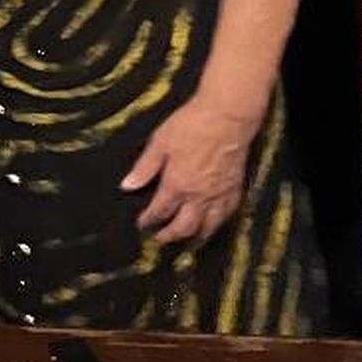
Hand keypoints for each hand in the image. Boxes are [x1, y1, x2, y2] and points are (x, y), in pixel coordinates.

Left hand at [119, 94, 259, 245]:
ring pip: (207, 228)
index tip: (142, 225)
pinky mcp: (235, 190)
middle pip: (183, 227)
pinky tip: (212, 225)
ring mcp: (219, 196)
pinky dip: (217, 225)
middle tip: (160, 240)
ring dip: (195, 238)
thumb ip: (144, 167)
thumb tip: (127, 186)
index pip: (160, 211)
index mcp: (177, 185)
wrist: (227, 117)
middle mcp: (198, 197)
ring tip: (186, 243)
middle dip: (170, 236)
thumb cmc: (191, 125)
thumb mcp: (160, 142)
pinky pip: (226, 216)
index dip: (149, 221)